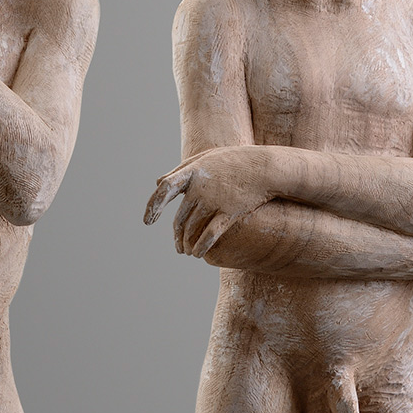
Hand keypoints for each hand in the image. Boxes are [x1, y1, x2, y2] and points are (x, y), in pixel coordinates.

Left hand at [144, 148, 273, 256]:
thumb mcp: (205, 158)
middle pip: (180, 219)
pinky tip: (198, 254)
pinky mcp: (229, 212)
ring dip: (187, 244)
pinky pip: (210, 235)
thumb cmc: (232, 161)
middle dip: (177, 236)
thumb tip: (157, 183)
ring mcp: (214, 200)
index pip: (165, 189)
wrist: (264, 167)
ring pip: (192, 229)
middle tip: (178, 247)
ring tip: (187, 252)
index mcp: (191, 172)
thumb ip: (180, 171)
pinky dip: (201, 247)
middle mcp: (200, 188)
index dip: (153, 206)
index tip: (147, 221)